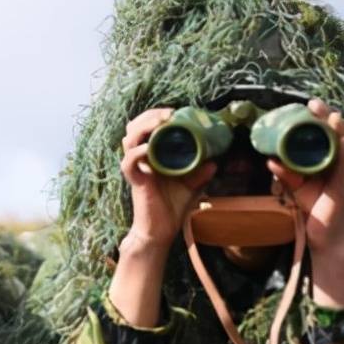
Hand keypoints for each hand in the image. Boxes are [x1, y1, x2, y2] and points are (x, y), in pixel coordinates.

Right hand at [108, 108, 216, 327]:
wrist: (160, 231)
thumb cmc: (171, 209)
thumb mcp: (190, 187)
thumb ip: (199, 174)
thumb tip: (214, 162)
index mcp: (151, 156)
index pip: (145, 128)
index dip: (155, 115)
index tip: (174, 111)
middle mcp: (140, 160)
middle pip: (133, 128)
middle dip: (149, 116)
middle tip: (168, 113)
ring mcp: (136, 169)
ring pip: (128, 140)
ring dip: (143, 128)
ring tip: (160, 123)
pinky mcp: (135, 181)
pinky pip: (129, 162)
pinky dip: (137, 153)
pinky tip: (149, 148)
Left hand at [266, 98, 343, 307]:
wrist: (324, 239)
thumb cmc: (313, 212)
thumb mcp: (297, 189)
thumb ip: (286, 174)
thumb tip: (270, 159)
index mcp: (335, 165)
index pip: (331, 137)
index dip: (323, 120)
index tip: (310, 105)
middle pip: (340, 136)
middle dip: (329, 117)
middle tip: (314, 102)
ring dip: (338, 128)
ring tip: (329, 113)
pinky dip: (343, 148)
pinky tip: (339, 136)